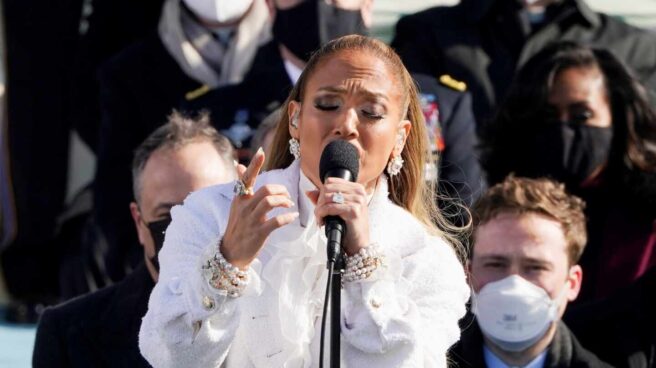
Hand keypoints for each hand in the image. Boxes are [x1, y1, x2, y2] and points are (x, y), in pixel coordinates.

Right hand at [221, 149, 298, 268]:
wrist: (231, 252)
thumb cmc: (238, 226)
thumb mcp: (237, 205)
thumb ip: (242, 186)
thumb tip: (239, 165)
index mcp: (240, 198)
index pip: (247, 178)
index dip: (254, 165)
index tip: (261, 152)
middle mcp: (244, 207)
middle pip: (266, 190)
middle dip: (281, 190)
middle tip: (286, 195)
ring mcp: (251, 220)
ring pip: (270, 202)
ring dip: (284, 201)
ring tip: (288, 204)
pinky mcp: (259, 233)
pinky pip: (276, 221)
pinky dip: (287, 217)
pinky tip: (292, 216)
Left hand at [306, 177, 369, 255]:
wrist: (358, 244)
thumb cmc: (349, 227)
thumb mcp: (338, 209)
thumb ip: (324, 199)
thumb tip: (309, 192)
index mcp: (357, 188)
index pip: (331, 181)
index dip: (321, 193)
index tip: (321, 205)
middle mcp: (359, 192)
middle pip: (327, 189)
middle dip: (319, 202)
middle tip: (319, 214)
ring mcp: (357, 201)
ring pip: (327, 198)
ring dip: (319, 209)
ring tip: (320, 218)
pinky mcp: (353, 210)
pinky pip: (329, 208)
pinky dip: (321, 214)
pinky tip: (322, 222)